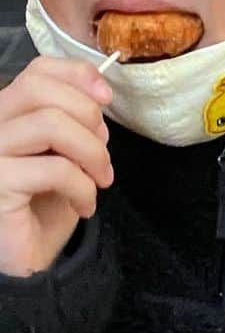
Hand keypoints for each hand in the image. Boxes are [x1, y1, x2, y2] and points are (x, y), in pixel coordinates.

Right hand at [0, 57, 112, 277]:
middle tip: (103, 154)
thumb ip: (74, 122)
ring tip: (101, 180)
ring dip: (91, 153)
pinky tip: (85, 207)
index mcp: (6, 115)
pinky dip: (83, 188)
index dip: (77, 75)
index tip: (106, 98)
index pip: (36, 70)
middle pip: (41, 89)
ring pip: (50, 124)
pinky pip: (54, 169)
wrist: (27, 261)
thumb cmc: (45, 208)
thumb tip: (98, 96)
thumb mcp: (67, 156)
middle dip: (88, 117)